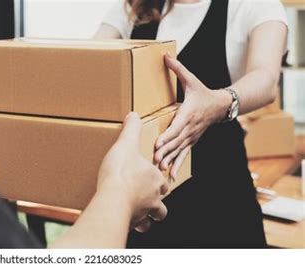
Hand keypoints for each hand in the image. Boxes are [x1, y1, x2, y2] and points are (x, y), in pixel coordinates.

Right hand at [97, 112, 168, 232]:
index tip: (152, 179)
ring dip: (147, 218)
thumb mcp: (126, 144)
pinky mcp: (132, 224)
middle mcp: (153, 198)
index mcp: (155, 179)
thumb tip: (134, 115)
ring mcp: (144, 213)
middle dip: (157, 204)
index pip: (163, 183)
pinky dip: (132, 225)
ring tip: (138, 213)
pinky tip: (124, 220)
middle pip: (162, 206)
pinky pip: (136, 227)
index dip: (159, 182)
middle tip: (146, 199)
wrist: (113, 198)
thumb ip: (131, 129)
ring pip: (152, 220)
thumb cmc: (121, 172)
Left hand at [154, 55, 231, 177]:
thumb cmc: (204, 92)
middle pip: (177, 141)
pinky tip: (170, 176)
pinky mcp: (192, 141)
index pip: (177, 126)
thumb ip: (178, 69)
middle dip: (165, 151)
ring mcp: (192, 136)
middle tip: (154, 160)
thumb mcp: (192, 80)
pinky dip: (178, 165)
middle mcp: (190, 127)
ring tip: (160, 170)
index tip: (157, 143)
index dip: (167, 135)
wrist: (223, 105)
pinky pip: (184, 155)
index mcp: (188, 113)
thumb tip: (165, 55)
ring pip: (180, 150)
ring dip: (170, 160)